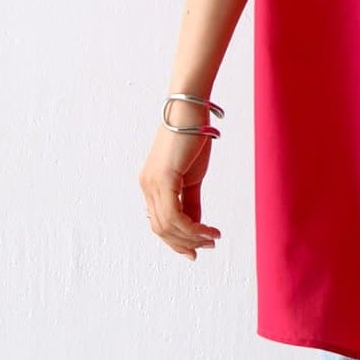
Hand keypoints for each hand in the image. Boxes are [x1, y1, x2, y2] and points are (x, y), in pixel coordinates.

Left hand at [138, 125, 219, 259]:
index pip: (159, 223)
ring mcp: (152, 183)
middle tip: (209, 246)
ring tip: (213, 238)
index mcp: (151, 186)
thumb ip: (191, 202)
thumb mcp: (193, 177)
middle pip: (161, 229)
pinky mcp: (164, 179)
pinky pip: (175, 216)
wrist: (191, 110)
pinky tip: (209, 230)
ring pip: (168, 226)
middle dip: (186, 243)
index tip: (198, 249)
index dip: (177, 241)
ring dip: (193, 238)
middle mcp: (147, 186)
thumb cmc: (193, 137)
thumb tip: (196, 225)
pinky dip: (194, 228)